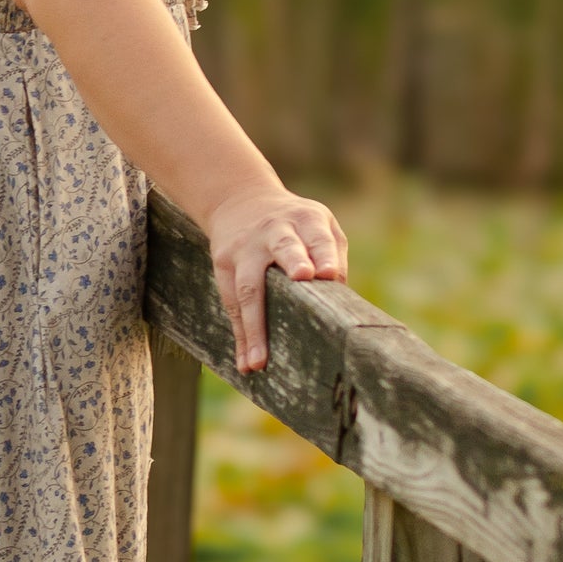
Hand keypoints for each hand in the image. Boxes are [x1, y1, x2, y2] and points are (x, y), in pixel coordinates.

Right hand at [205, 183, 347, 372]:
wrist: (240, 200)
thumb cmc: (294, 224)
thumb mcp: (318, 224)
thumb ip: (333, 254)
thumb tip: (339, 303)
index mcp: (306, 220)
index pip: (318, 237)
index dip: (323, 254)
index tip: (326, 275)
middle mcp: (275, 231)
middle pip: (283, 247)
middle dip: (293, 262)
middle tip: (303, 279)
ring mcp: (246, 249)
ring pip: (249, 287)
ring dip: (254, 326)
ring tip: (259, 361)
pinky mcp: (223, 264)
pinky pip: (233, 304)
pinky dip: (240, 336)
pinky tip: (246, 362)